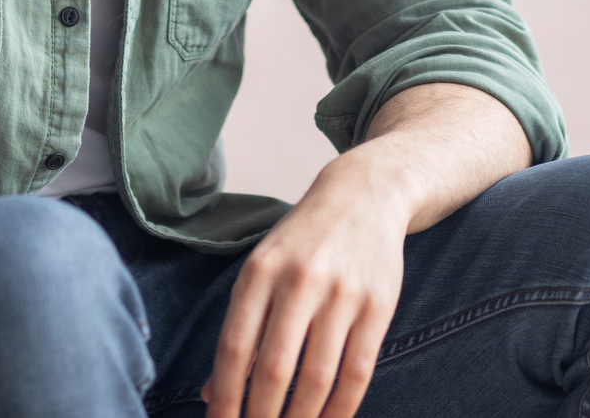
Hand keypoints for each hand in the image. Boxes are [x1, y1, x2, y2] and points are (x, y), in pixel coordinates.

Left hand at [203, 154, 407, 417]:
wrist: (366, 194)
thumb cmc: (302, 241)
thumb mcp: (262, 268)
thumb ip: (240, 328)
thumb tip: (211, 394)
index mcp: (260, 270)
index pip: (235, 348)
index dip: (225, 397)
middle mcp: (300, 279)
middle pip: (274, 368)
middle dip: (260, 417)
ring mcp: (342, 292)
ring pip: (317, 376)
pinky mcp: (378, 304)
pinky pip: (358, 370)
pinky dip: (341, 408)